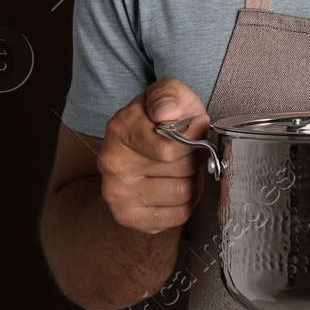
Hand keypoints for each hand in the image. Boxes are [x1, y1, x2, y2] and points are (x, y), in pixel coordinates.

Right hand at [97, 78, 208, 234]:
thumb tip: (166, 111)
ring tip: (182, 168)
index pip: (171, 149)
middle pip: (182, 171)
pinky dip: (186, 203)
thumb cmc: (161, 120)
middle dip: (194, 159)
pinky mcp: (126, 216)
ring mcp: (116, 193)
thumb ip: (169, 94)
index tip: (197, 127)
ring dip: (192, 181)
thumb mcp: (168, 94)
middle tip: (188, 151)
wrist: (138, 151)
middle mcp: (112, 163)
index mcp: (120, 128)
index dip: (195, 138)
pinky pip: (177, 215)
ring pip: (182, 194)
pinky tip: (175, 186)